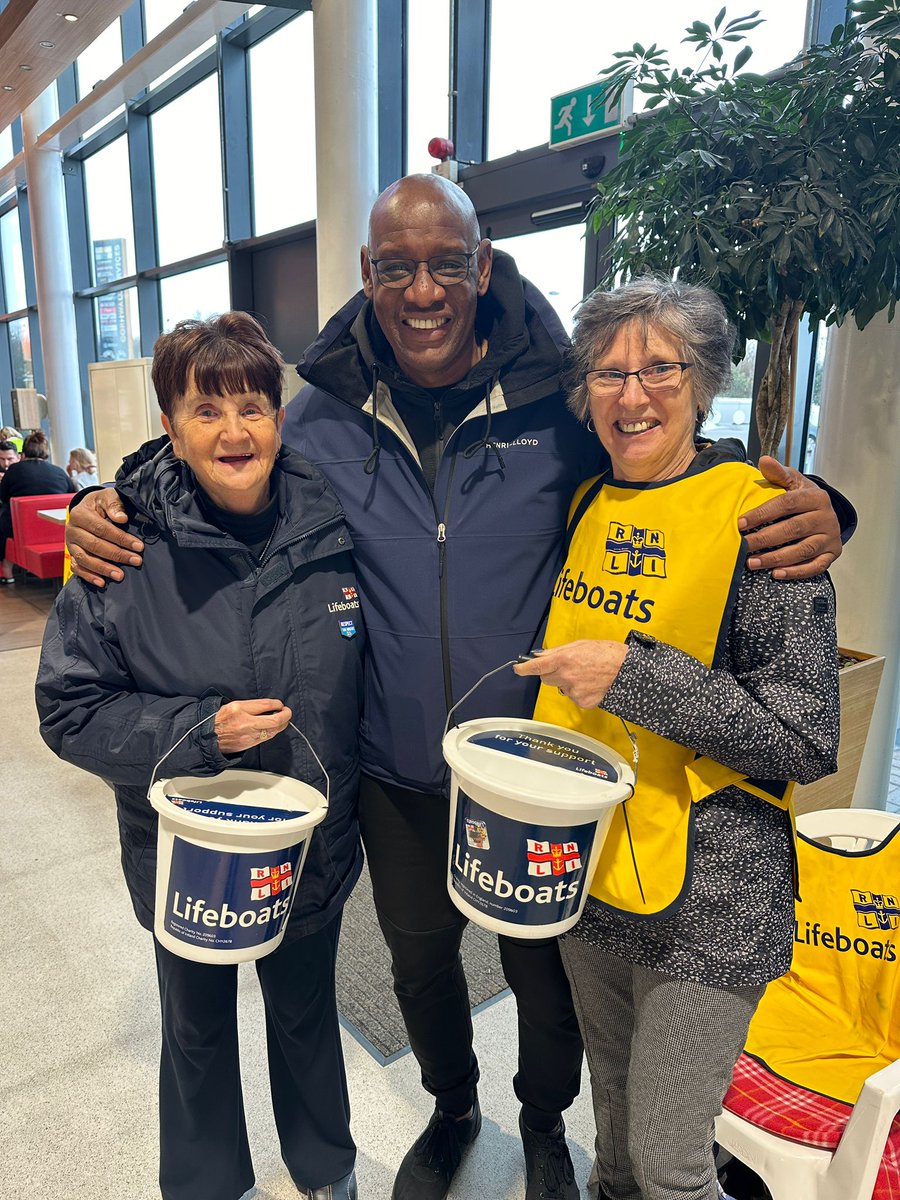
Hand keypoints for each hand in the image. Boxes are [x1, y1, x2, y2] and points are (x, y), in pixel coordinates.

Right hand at [66, 489, 143, 586]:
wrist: (89, 508)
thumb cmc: (102, 503)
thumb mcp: (109, 497)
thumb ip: (115, 505)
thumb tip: (122, 518)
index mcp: (79, 514)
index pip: (101, 529)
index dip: (121, 538)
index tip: (139, 546)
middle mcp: (71, 530)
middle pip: (94, 545)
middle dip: (117, 555)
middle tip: (136, 561)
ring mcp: (70, 544)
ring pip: (84, 559)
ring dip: (103, 569)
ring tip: (120, 576)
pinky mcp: (71, 555)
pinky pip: (77, 568)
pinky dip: (88, 576)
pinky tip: (102, 583)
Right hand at [214, 699, 291, 754]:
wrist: (207, 736)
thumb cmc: (218, 719)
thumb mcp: (232, 705)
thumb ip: (251, 705)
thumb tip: (268, 705)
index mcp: (239, 709)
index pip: (266, 705)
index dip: (277, 704)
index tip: (280, 704)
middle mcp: (245, 723)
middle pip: (275, 720)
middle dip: (286, 715)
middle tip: (287, 712)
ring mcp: (248, 735)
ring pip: (273, 731)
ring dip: (281, 724)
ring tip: (282, 719)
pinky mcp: (249, 744)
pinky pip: (266, 738)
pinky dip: (273, 732)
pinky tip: (273, 728)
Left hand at [514, 640, 628, 707]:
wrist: (627, 670)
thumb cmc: (606, 653)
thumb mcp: (580, 644)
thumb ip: (557, 651)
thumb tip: (541, 655)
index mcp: (564, 659)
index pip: (536, 666)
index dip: (523, 668)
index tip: (518, 668)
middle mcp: (566, 676)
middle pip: (546, 679)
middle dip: (551, 673)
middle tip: (566, 667)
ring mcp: (574, 691)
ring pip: (560, 688)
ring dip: (567, 682)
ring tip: (584, 674)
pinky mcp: (582, 702)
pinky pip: (573, 697)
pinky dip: (578, 691)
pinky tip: (590, 684)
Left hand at [738, 456, 841, 580]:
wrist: (824, 512)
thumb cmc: (802, 497)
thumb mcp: (792, 481)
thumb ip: (778, 473)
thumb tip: (763, 461)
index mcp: (815, 497)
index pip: (786, 504)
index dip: (762, 514)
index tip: (741, 523)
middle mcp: (826, 517)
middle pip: (793, 529)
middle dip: (765, 539)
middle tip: (743, 546)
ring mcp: (830, 537)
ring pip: (802, 550)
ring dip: (776, 558)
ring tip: (752, 563)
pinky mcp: (832, 554)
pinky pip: (815, 567)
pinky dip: (796, 572)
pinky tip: (776, 574)